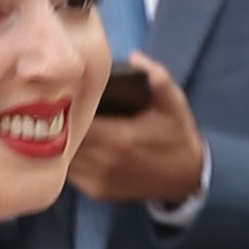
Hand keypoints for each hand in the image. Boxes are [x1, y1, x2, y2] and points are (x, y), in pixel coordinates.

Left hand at [67, 56, 206, 206]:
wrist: (187, 176)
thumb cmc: (177, 135)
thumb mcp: (174, 103)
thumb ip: (157, 78)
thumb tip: (135, 58)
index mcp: (121, 138)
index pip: (78, 120)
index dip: (68, 106)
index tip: (68, 93)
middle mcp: (106, 161)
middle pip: (65, 138)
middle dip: (61, 121)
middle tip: (61, 105)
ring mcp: (99, 179)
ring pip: (63, 157)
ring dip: (61, 140)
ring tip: (65, 123)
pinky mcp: (97, 191)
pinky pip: (71, 172)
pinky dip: (69, 157)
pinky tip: (76, 144)